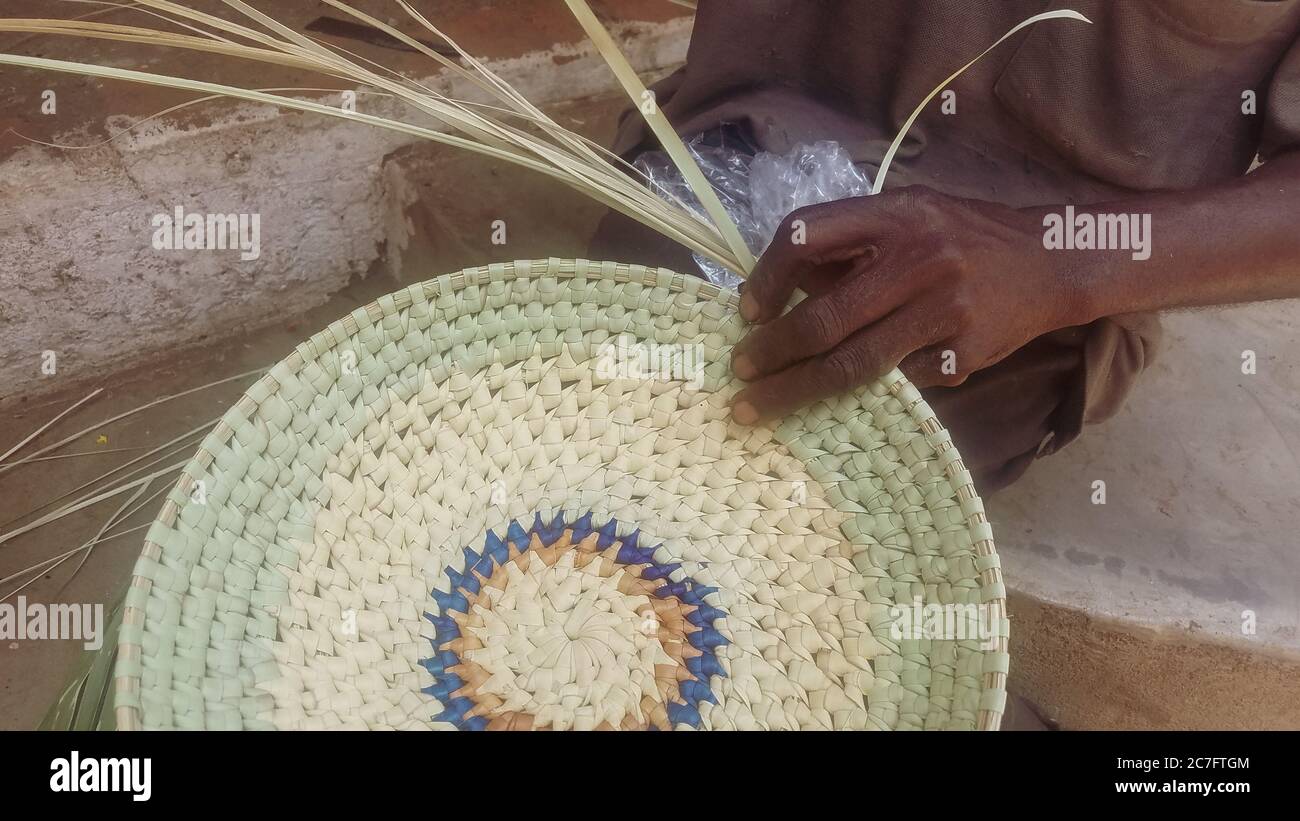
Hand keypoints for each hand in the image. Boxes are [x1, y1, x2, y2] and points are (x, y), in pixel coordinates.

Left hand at [730, 186, 1081, 422]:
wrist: (1052, 262)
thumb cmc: (965, 237)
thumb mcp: (909, 216)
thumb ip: (851, 245)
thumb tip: (778, 291)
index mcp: (896, 214)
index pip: (807, 236)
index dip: (767, 275)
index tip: (749, 310)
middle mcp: (919, 259)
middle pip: (823, 317)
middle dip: (770, 351)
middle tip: (740, 370)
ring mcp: (945, 310)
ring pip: (853, 364)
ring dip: (795, 388)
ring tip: (758, 403)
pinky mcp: (964, 353)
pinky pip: (897, 381)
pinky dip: (866, 390)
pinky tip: (842, 399)